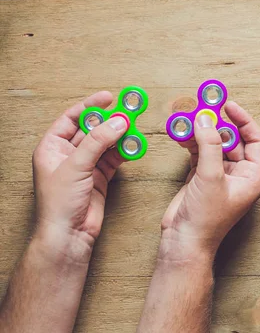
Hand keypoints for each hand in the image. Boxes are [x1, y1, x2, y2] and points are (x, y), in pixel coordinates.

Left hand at [33, 92, 127, 260]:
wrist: (69, 234)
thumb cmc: (58, 204)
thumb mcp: (76, 166)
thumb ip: (98, 142)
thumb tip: (117, 122)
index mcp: (52, 147)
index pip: (72, 118)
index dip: (90, 106)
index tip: (108, 97)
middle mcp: (68, 155)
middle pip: (92, 130)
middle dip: (110, 121)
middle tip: (128, 111)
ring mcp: (85, 166)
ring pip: (105, 144)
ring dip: (120, 136)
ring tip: (134, 128)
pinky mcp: (99, 178)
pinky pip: (114, 159)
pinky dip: (124, 152)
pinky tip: (133, 147)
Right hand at [160, 102, 259, 260]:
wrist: (184, 242)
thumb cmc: (206, 219)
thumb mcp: (211, 177)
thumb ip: (209, 146)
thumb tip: (205, 119)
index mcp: (253, 176)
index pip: (255, 140)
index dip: (243, 120)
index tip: (228, 105)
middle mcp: (240, 174)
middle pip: (233, 139)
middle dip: (219, 123)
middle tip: (204, 107)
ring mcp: (220, 175)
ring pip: (214, 144)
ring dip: (202, 131)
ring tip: (188, 118)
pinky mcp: (202, 177)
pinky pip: (200, 152)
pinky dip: (191, 141)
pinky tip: (181, 133)